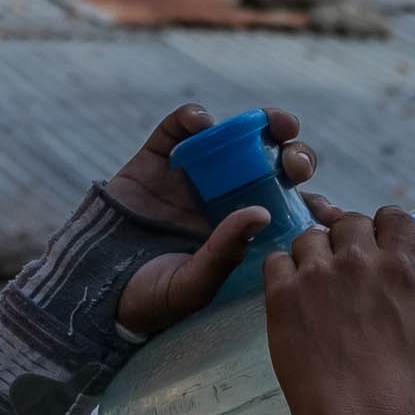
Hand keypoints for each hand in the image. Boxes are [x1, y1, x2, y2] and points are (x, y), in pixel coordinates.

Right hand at [103, 103, 320, 336]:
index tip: (322, 204)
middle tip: (295, 164)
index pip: (289, 207)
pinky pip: (180, 127)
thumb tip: (261, 213)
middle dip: (296, 157)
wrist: (92, 285)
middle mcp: (228, 196)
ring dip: (261, 124)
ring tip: (271, 125)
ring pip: (239, 137)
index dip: (310, 199)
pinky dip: (193, 118)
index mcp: (246, 230)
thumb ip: (225, 253)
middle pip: (275, 166)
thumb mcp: (193, 285)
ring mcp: (196, 174)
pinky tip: (201, 125)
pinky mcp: (159, 157)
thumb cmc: (150, 296)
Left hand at [259, 200, 414, 414]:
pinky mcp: (281, 298)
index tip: (385, 245)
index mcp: (400, 269)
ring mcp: (314, 277)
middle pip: (348, 222)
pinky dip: (283, 273)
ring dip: (316, 254)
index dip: (390, 228)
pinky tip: (294, 296)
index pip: (395, 218)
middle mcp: (356, 262)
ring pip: (309, 239)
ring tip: (321, 284)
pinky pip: (276, 262)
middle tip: (352, 269)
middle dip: (351, 240)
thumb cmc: (408, 396)